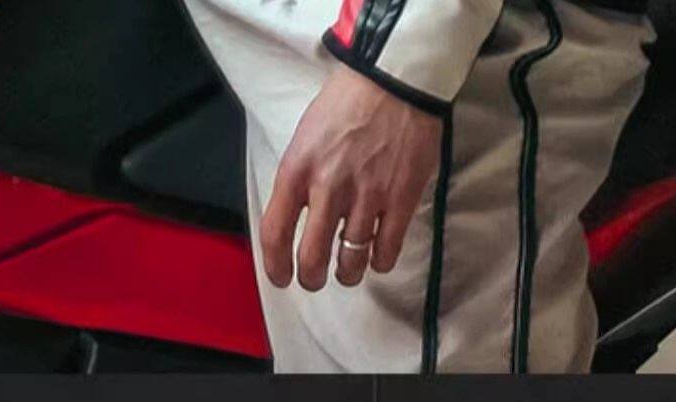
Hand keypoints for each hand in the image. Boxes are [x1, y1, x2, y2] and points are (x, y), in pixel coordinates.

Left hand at [261, 66, 442, 290]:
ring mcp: (366, 195)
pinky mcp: (400, 197)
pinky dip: (381, 261)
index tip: (281, 278)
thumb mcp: (305, 137)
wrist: (394, 80)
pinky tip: (378, 258)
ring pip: (352, 258)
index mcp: (296, 170)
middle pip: (312, 256)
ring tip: (348, 273)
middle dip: (312, 278)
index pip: (275, 233)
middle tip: (316, 280)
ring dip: (348, 273)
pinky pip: (387, 247)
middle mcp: (327, 188)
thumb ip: (298, 178)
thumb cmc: (346, 103)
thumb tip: (295, 217)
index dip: (275, 265)